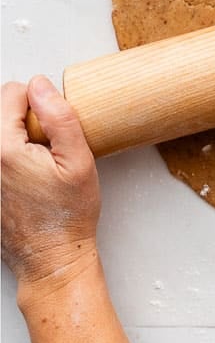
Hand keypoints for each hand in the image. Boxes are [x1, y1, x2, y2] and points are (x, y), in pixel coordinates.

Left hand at [1, 76, 100, 293]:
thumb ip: (60, 117)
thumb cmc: (67, 215)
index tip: (55, 124)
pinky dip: (12, 154)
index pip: (11, 93)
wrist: (51, 257)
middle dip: (25, 116)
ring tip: (39, 158)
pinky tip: (30, 174)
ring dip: (17, 135)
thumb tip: (41, 85)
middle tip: (48, 143)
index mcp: (3, 149)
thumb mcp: (78, 160)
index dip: (40, 99)